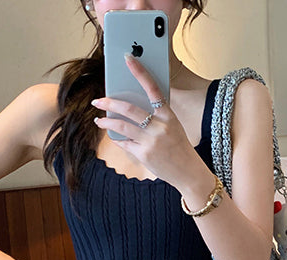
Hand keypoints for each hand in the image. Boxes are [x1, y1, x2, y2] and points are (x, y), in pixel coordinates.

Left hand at [91, 55, 197, 186]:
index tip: (128, 59)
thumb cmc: (179, 147)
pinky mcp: (144, 154)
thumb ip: (156, 117)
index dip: (140, 72)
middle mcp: (160, 126)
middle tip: (98, 101)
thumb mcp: (173, 127)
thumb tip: (130, 108)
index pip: (153, 88)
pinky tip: (114, 137)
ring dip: (106, 122)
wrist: (188, 172)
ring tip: (99, 120)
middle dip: (109, 103)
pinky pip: (124, 143)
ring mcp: (151, 141)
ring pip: (121, 126)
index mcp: (169, 116)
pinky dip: (117, 139)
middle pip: (129, 109)